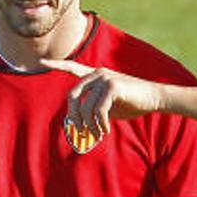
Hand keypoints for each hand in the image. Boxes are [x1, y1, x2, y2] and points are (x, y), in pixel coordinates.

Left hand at [41, 59, 163, 137]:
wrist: (154, 98)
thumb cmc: (132, 103)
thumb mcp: (109, 106)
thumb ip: (93, 108)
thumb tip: (78, 123)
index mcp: (95, 75)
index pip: (72, 67)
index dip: (57, 65)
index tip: (41, 62)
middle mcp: (97, 73)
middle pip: (72, 96)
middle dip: (74, 118)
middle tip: (81, 133)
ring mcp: (105, 78)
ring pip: (86, 108)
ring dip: (90, 126)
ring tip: (98, 134)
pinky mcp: (112, 86)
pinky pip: (98, 110)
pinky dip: (100, 124)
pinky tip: (105, 130)